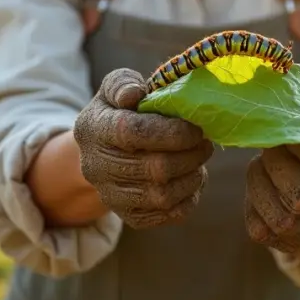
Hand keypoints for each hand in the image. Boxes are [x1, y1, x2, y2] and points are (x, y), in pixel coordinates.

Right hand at [73, 68, 213, 228]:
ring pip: (162, 195)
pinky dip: (189, 197)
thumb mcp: (116, 87)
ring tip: (200, 159)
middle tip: (205, 142)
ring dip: (192, 176)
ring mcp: (111, 196)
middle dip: (190, 155)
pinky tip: (192, 178)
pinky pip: (167, 215)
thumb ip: (123, 83)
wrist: (103, 152)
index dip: (171, 132)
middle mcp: (96, 167)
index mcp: (94, 129)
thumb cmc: (119, 111)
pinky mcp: (129, 216)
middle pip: (154, 168)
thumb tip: (135, 93)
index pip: (133, 133)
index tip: (195, 128)